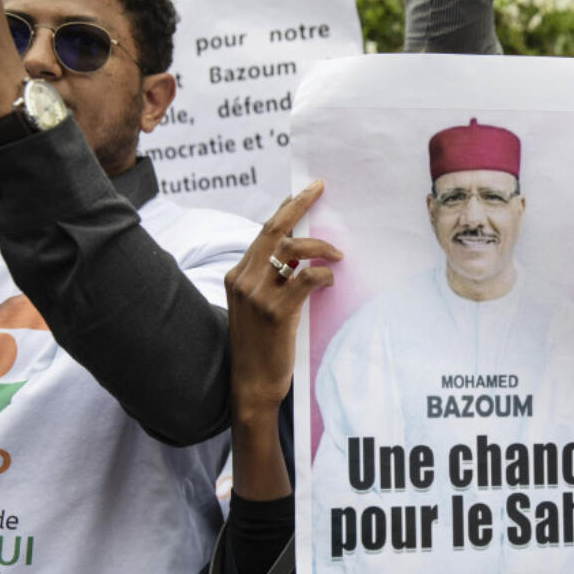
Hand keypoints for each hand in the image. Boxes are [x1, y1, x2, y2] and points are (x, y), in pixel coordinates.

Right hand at [225, 180, 341, 417]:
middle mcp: (243, 279)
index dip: (283, 210)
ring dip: (319, 245)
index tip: (301, 193)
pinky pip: (306, 278)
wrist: (251, 384)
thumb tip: (298, 259)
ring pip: (290, 249)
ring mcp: (258, 295)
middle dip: (298, 204)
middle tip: (318, 189)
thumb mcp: (255, 308)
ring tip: (337, 253)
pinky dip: (323, 274)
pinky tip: (330, 279)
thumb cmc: (259, 347)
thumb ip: (268, 281)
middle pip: (274, 230)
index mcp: (236, 276)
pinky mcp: (276, 311)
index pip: (262, 232)